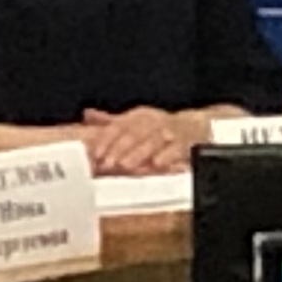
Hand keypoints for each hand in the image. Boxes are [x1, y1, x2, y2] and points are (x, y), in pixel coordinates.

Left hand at [81, 106, 209, 176]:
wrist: (194, 128)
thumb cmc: (158, 128)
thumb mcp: (135, 122)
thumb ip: (111, 122)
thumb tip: (87, 115)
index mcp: (138, 116)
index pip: (118, 126)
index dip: (106, 140)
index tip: (96, 154)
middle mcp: (153, 121)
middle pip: (134, 134)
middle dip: (119, 149)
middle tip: (108, 164)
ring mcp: (169, 132)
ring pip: (152, 141)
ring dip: (139, 154)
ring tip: (126, 166)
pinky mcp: (184, 143)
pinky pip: (175, 149)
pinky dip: (166, 157)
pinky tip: (156, 165)